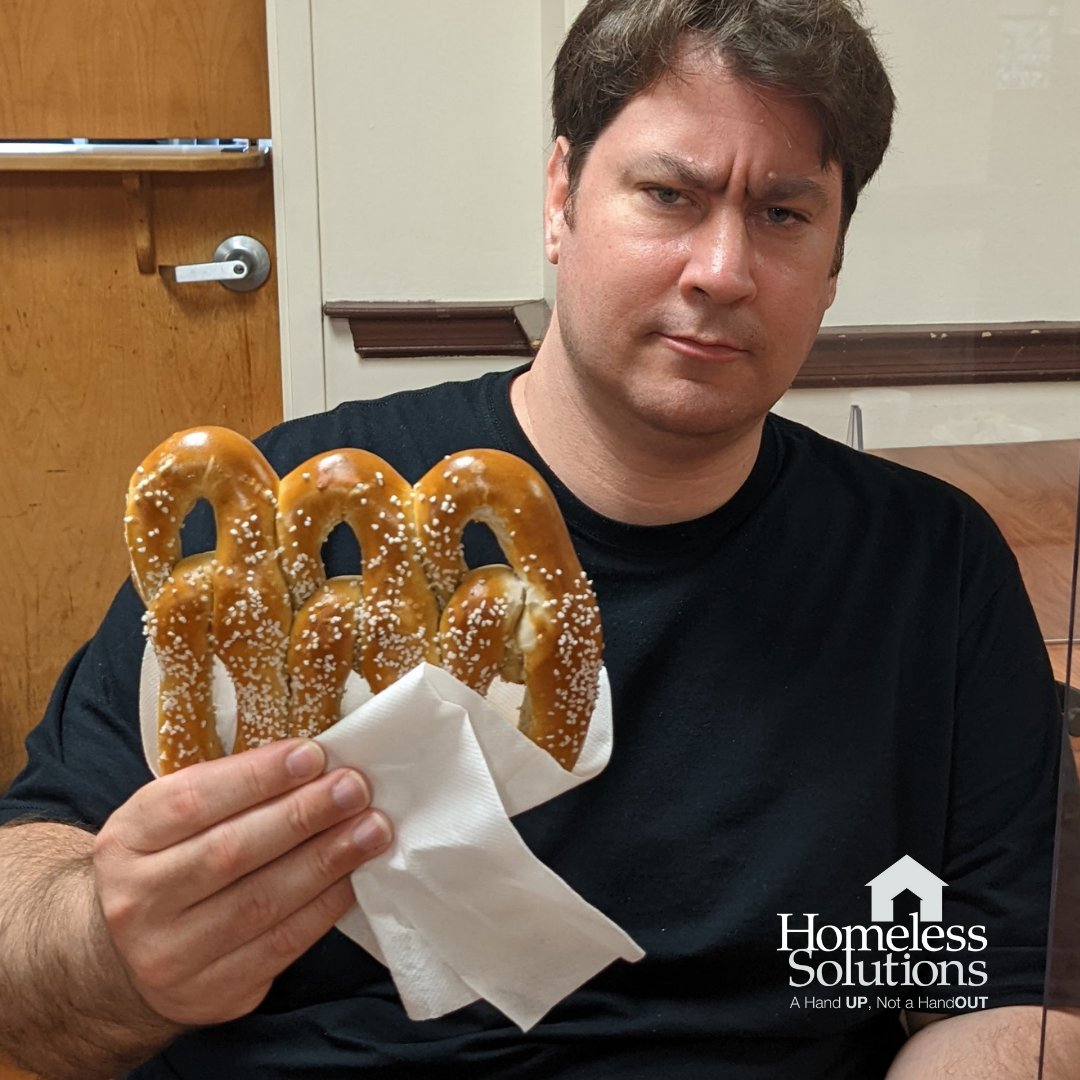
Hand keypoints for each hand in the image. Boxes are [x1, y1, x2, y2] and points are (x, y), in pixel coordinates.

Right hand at [93, 738, 389, 1026]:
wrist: (128, 959)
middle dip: (303, 815)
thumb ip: (226, 792)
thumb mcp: (168, 821)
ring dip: (327, 860)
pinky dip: (324, 906)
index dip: (257, 776)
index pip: (193, 801)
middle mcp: (138, 900)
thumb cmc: (170, 864)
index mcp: (126, 840)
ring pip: (262, 901)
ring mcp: (170, 954)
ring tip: (372, 828)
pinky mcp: (212, 992)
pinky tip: (355, 876)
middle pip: (231, 852)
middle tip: (354, 788)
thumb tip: (313, 761)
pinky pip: (281, 944)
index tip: (313, 754)